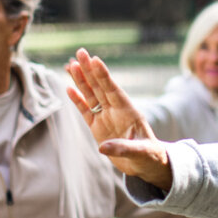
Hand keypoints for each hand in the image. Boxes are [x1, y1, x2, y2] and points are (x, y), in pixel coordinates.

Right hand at [67, 49, 173, 190]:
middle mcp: (116, 110)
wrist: (146, 165)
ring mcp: (106, 117)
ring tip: (71, 64)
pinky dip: (77, 100)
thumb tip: (103, 148)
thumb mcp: (141, 152)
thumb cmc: (149, 156)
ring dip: (81, 80)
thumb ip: (123, 148)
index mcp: (128, 111)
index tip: (95, 60)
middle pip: (100, 87)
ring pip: (91, 95)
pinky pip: (86, 111)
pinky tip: (69, 88)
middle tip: (80, 52)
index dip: (104, 75)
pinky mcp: (98, 128)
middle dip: (90, 70)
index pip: (113, 90)